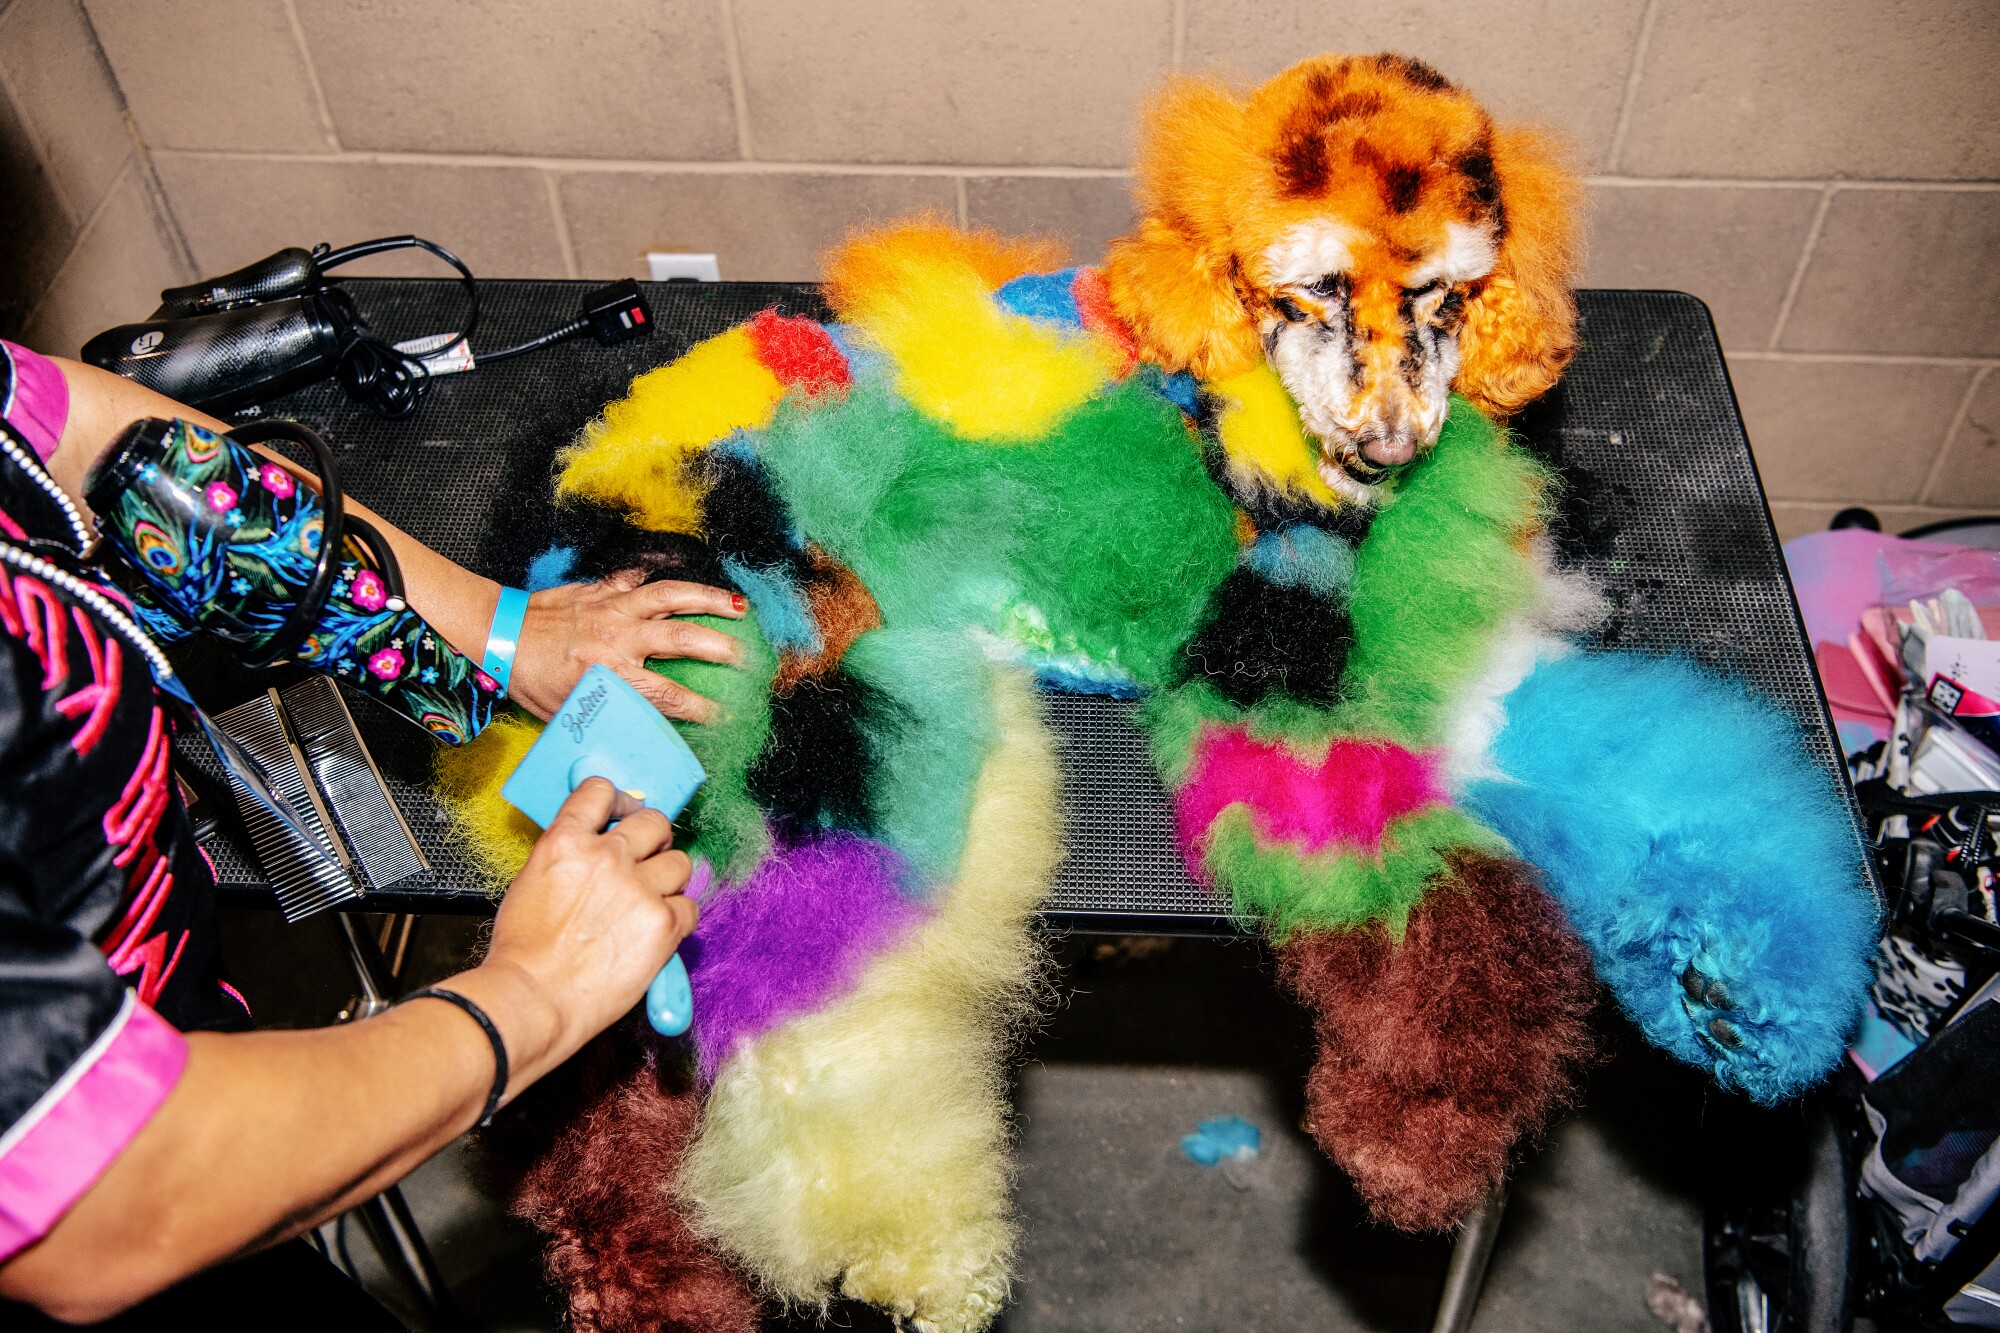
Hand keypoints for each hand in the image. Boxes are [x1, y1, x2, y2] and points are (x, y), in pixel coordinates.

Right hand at [470, 778, 699, 1084]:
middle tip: (649, 859)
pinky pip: (690, 907)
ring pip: (680, 863)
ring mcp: (638, 888)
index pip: (600, 792)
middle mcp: (606, 857)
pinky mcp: (663, 923)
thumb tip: (592, 851)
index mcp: (565, 843)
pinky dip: (678, 920)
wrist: (531, 999)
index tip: (623, 812)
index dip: (617, 800)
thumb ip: (567, 859)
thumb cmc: (522, 955)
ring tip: (651, 904)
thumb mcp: (531, 884)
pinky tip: (658, 934)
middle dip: (654, 839)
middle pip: (654, 822)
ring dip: (669, 880)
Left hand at [508, 571, 744, 722]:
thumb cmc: (530, 678)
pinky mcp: (604, 590)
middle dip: (721, 647)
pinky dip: (665, 580)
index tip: (724, 714)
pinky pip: (642, 581)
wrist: (500, 632)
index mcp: (610, 674)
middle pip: (683, 640)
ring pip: (672, 597)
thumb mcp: (568, 712)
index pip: (669, 695)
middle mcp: (618, 638)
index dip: (701, 707)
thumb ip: (608, 717)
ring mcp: (614, 608)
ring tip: (741, 606)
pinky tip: (688, 585)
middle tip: (748, 657)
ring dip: (710, 600)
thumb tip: (641, 735)